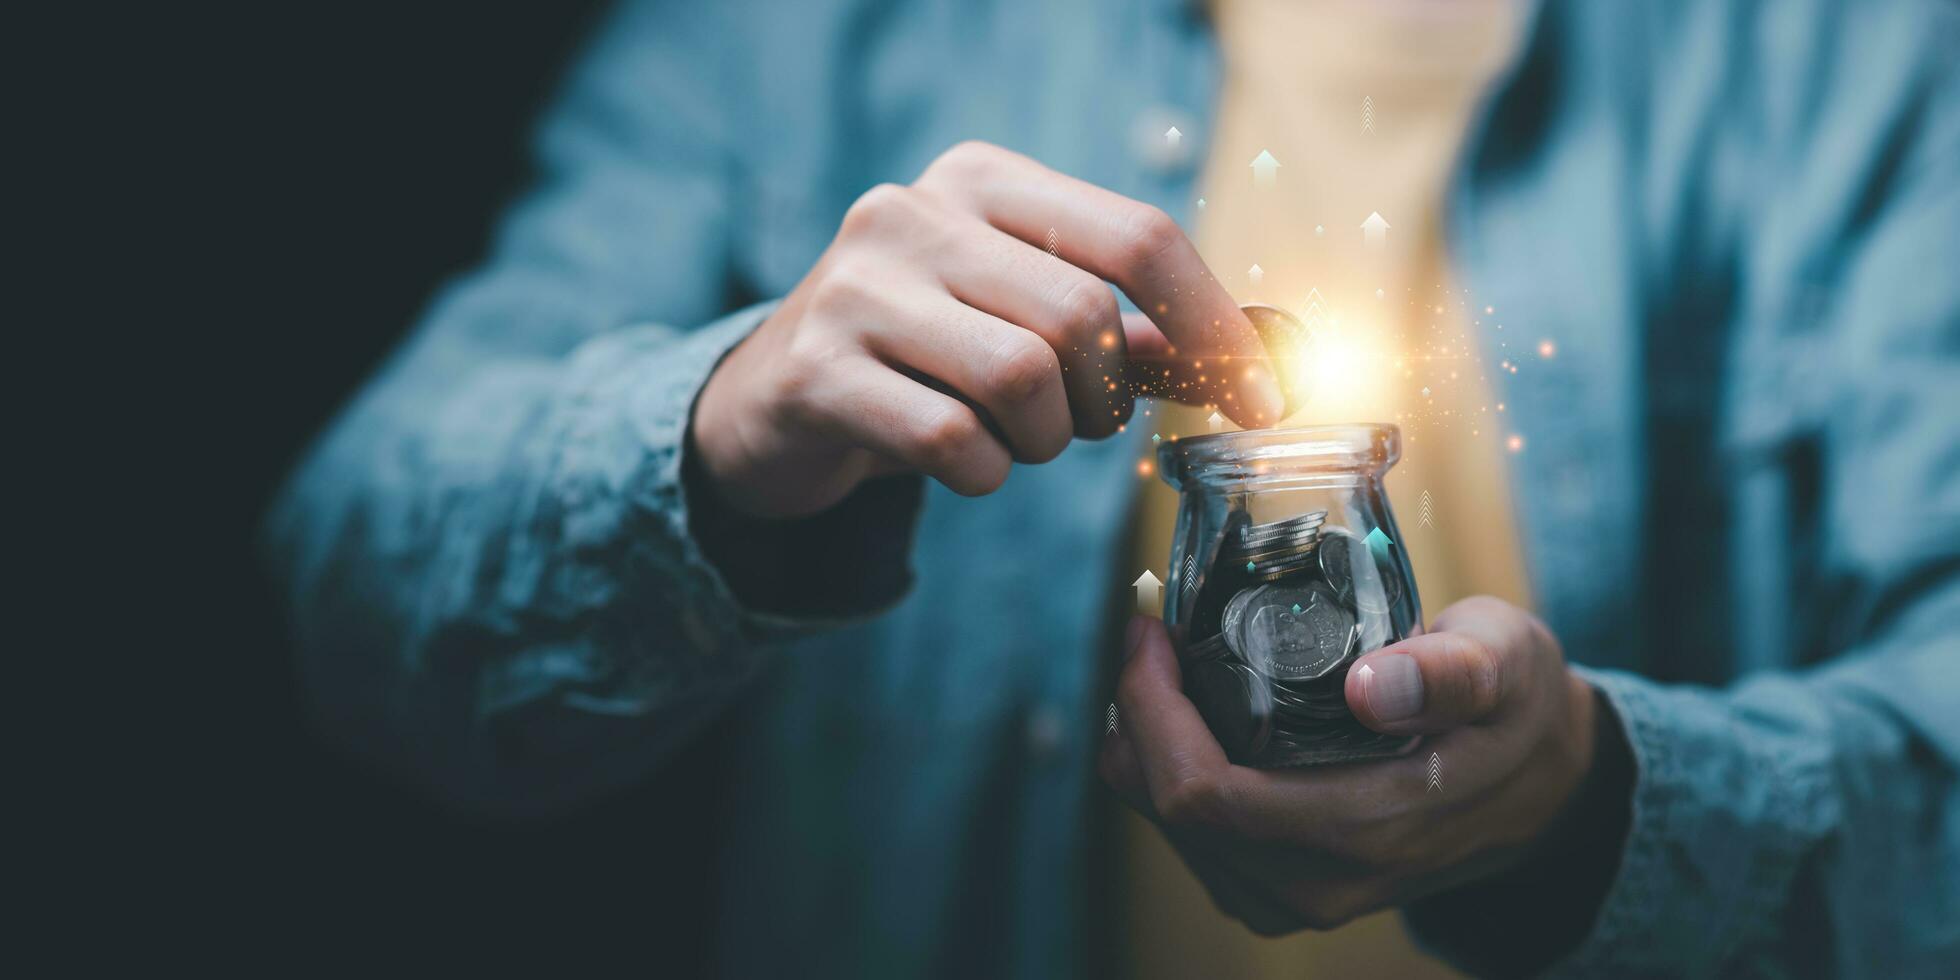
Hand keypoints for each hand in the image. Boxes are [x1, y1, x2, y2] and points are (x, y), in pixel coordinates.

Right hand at [691, 141, 1284, 517]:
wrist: (770, 405)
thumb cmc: (926, 359)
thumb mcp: (1021, 323)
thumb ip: (1127, 336)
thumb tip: (1254, 362)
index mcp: (982, 180)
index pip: (1136, 236)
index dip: (1214, 325)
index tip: (1261, 399)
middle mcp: (913, 213)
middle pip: (1083, 316)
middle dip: (1107, 400)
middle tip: (1084, 428)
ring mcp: (856, 288)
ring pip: (1022, 379)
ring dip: (1044, 441)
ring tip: (1014, 442)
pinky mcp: (816, 371)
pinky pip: (954, 442)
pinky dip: (984, 474)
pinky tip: (959, 464)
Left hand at [1100, 597, 1598, 933]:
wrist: (1545, 787)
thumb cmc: (1519, 707)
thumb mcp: (1508, 662)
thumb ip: (1451, 673)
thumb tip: (1370, 689)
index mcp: (1371, 826)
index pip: (1206, 793)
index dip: (1152, 709)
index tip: (1152, 629)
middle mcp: (1323, 881)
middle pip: (1172, 812)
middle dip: (1137, 717)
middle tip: (1150, 635)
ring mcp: (1301, 896)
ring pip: (1172, 830)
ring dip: (1148, 746)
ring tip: (1164, 667)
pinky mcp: (1285, 892)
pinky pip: (1194, 842)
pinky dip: (1172, 776)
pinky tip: (1188, 718)